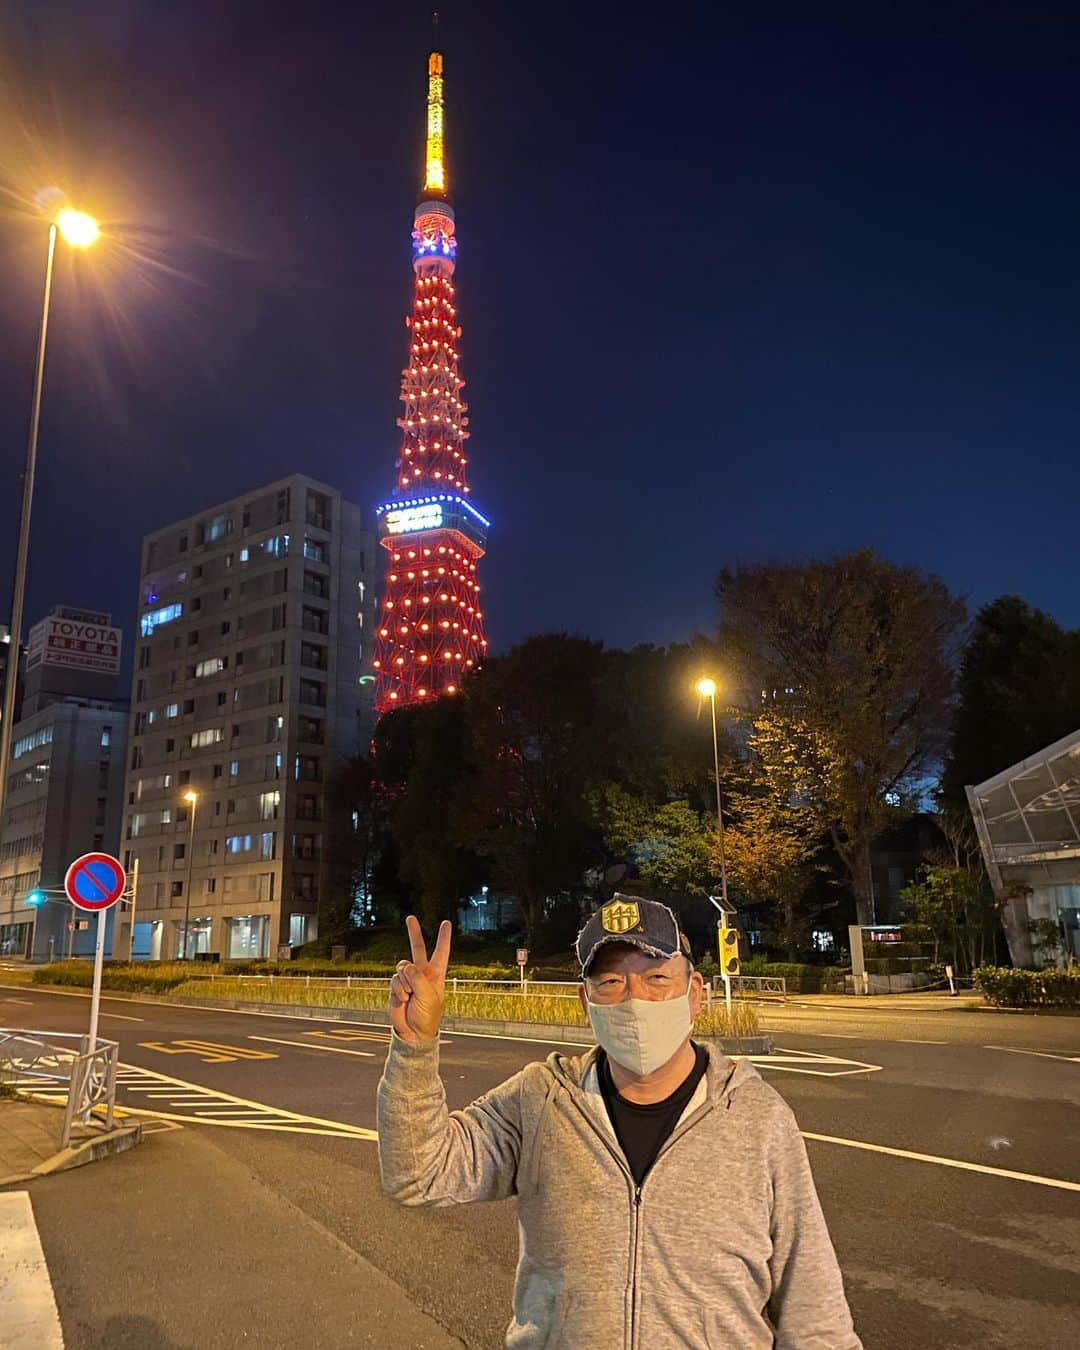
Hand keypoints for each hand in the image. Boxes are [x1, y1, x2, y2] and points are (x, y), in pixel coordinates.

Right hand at [389, 915, 451, 1044]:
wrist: (413, 1032)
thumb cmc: (427, 1016)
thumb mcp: (429, 996)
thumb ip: (418, 978)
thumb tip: (405, 966)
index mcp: (436, 974)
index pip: (441, 951)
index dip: (443, 937)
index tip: (446, 923)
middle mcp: (422, 973)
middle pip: (417, 948)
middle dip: (414, 932)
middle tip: (410, 918)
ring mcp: (408, 979)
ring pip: (402, 967)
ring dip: (405, 982)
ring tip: (410, 996)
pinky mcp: (397, 986)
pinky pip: (395, 979)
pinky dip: (398, 989)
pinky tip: (403, 1000)